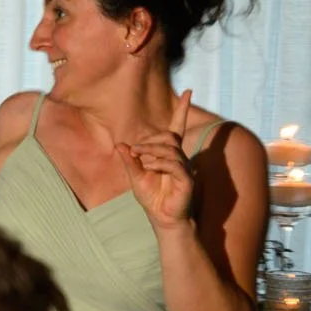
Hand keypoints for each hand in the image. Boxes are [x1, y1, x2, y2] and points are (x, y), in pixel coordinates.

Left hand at [117, 89, 195, 230]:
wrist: (162, 219)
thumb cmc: (152, 198)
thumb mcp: (136, 177)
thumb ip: (130, 161)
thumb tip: (121, 145)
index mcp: (169, 155)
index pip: (177, 128)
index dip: (183, 110)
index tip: (189, 91)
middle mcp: (179, 158)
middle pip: (168, 137)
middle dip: (149, 141)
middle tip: (134, 151)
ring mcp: (185, 168)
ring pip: (170, 149)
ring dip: (151, 151)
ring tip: (140, 161)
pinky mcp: (187, 179)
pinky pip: (174, 164)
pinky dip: (159, 163)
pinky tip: (150, 168)